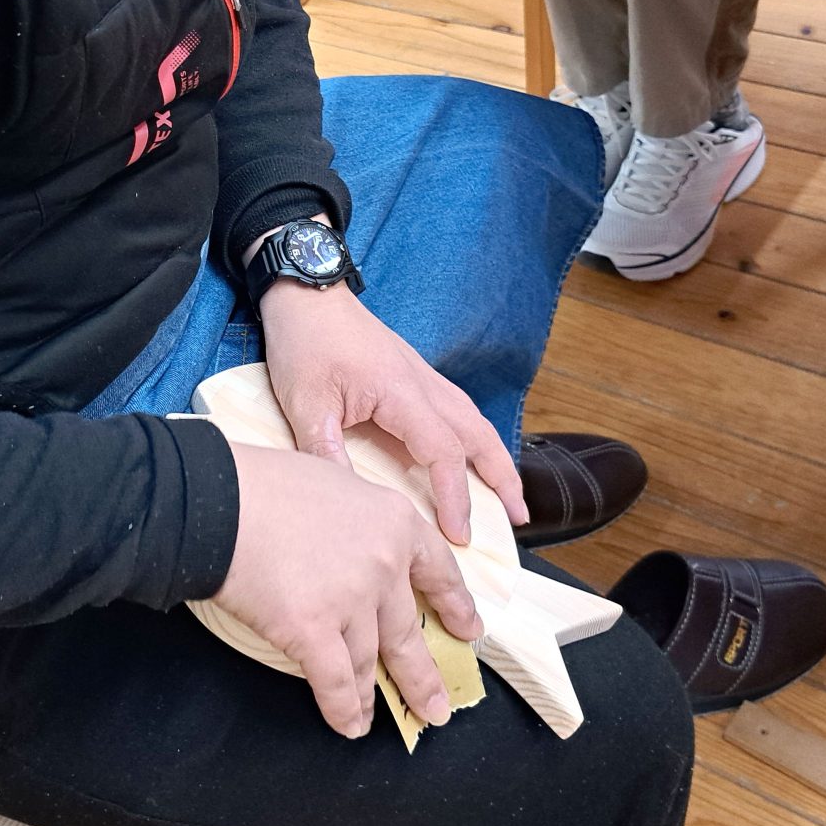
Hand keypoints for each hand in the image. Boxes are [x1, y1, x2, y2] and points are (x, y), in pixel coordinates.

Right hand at [213, 442, 481, 736]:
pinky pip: (336, 682)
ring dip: (372, 695)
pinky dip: (343, 709)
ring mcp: (352, 600)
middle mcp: (384, 565)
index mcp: (394, 522)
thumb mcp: (334, 482)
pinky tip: (349, 725)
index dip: (455, 606)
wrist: (221, 499)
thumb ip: (358, 518)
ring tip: (377, 718)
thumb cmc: (266, 484)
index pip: (439, 571)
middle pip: (409, 631)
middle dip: (424, 676)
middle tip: (438, 706)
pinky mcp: (314, 631)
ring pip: (369, 661)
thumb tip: (353, 542)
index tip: (468, 630)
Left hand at [259, 279, 526, 545]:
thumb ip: (327, 451)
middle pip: (479, 435)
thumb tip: (350, 499)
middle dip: (503, 478)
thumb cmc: (306, 342)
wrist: (307, 291)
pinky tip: (471, 454)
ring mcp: (422, 376)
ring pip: (473, 421)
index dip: (455, 496)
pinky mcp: (412, 373)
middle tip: (519, 518)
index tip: (458, 534)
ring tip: (509, 494)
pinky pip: (456, 409)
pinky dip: (474, 437)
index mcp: (401, 393)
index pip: (444, 452)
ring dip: (495, 457)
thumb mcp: (305, 402)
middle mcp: (423, 384)